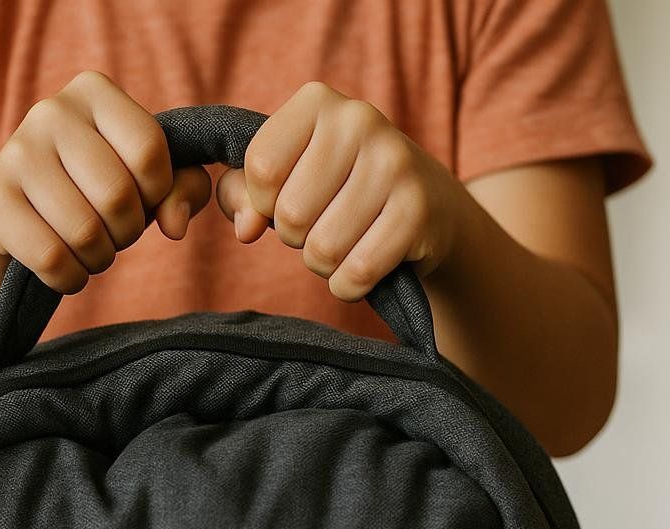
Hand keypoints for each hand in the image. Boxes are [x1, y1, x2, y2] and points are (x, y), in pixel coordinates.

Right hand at [0, 71, 212, 292]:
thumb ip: (184, 188)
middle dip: (127, 232)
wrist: (6, 219)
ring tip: (89, 249)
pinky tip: (65, 269)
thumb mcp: (145, 180)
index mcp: (92, 90)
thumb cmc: (90, 193)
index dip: (157, 192)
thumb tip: (175, 224)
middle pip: (117, 194)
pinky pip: (51, 258)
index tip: (142, 200)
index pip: (149, 149)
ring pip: (84, 232)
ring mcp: (15, 155)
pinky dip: (69, 278)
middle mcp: (49, 111)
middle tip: (113, 233)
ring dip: (98, 258)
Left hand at [214, 82, 467, 300]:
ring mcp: (395, 163)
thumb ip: (241, 194)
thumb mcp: (285, 176)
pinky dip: (349, 285)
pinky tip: (362, 266)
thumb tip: (245, 228)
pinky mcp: (418, 210)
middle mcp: (360, 120)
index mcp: (317, 101)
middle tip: (321, 225)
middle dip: (296, 237)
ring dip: (323, 264)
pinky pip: (358, 271)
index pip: (261, 167)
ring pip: (323, 249)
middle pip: (290, 213)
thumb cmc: (337, 188)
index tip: (287, 197)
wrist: (428, 204)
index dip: (263, 202)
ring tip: (344, 243)